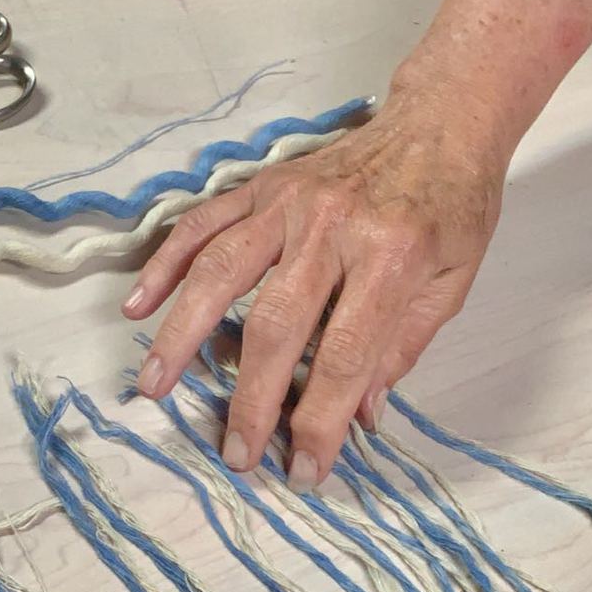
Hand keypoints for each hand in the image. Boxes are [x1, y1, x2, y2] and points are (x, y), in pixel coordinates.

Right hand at [122, 88, 509, 490]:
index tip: (303, 469)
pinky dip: (166, 264)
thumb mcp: (452, 286)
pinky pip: (203, 224)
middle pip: (276, 326)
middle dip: (251, 400)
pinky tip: (138, 306)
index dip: (321, 422)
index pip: (346, 357)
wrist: (442, 122)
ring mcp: (290, 202)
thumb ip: (403, 351)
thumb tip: (360, 418)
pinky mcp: (263, 186)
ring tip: (153, 387)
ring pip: (221, 273)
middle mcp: (332, 227)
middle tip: (235, 453)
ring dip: (181, 335)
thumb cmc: (453, 210)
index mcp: (392, 257)